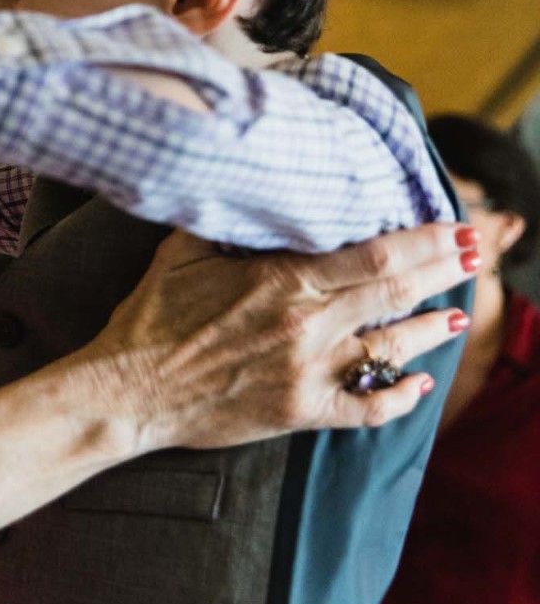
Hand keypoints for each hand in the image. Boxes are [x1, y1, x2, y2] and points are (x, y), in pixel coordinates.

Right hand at [76, 223, 476, 451]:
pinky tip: (418, 386)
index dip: (426, 240)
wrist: (127, 390)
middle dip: (445, 271)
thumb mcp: (180, 254)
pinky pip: (367, 408)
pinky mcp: (299, 412)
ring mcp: (307, 372)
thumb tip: (248, 191)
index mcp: (281, 281)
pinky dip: (400, 397)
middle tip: (477, 255)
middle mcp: (305, 325)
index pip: (375, 253)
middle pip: (395, 291)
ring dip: (431, 329)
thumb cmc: (148, 319)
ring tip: (455, 316)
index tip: (456, 228)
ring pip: (392, 348)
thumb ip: (224, 225)